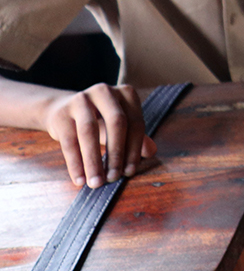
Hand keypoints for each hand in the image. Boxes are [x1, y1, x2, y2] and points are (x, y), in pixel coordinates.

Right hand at [41, 83, 155, 187]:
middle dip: (116, 153)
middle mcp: (104, 91)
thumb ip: (136, 137)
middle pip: (116, 123)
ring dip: (94, 161)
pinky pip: (69, 141)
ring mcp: (81, 99)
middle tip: (114, 178)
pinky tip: (80, 179)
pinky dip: (75, 163)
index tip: (130, 172)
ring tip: (96, 182)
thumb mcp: (119, 126)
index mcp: (125, 93)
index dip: (134, 148)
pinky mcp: (61, 113)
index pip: (135, 122)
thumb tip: (152, 151)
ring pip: (89, 132)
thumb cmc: (98, 120)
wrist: (61, 110)